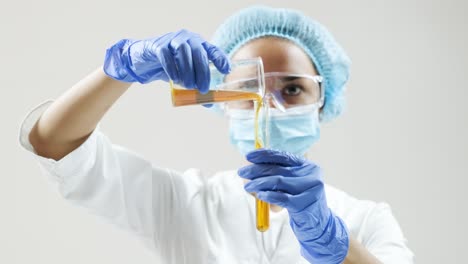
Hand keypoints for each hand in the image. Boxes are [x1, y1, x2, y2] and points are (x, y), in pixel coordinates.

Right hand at [103, 29, 230, 92]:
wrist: (144, 62)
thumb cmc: (170, 68)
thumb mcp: (185, 77)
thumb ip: (196, 88)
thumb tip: (209, 103)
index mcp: (198, 45)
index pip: (213, 50)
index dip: (220, 59)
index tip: (226, 71)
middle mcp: (188, 39)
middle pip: (199, 52)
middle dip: (203, 72)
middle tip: (202, 89)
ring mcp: (172, 39)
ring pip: (184, 51)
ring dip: (188, 70)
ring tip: (187, 85)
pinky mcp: (158, 45)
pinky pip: (166, 54)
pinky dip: (172, 67)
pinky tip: (175, 79)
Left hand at [238, 149, 348, 263]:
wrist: (318, 223)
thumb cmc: (300, 201)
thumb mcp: (293, 184)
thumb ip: (278, 174)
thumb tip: (251, 166)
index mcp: (307, 165)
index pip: (283, 155)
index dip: (264, 155)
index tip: (248, 156)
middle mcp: (311, 174)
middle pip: (277, 169)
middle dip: (256, 170)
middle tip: (242, 172)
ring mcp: (309, 188)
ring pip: (278, 181)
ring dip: (258, 183)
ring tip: (247, 186)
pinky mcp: (304, 203)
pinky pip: (281, 197)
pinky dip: (268, 195)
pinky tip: (259, 195)